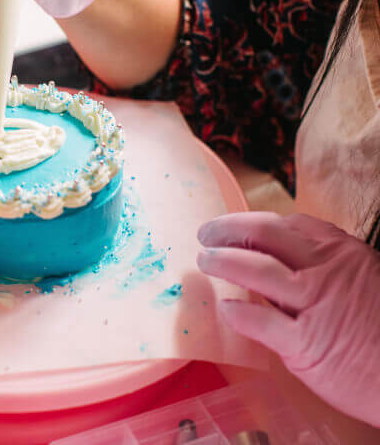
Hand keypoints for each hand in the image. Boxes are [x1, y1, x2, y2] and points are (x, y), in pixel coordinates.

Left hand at [197, 212, 379, 426]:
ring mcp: (315, 305)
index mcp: (342, 252)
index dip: (252, 223)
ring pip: (255, 269)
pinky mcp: (306, 345)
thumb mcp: (365, 282)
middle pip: (263, 235)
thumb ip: (326, 268)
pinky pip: (259, 321)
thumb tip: (281, 261)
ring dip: (222, 261)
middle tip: (205, 234)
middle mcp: (326, 271)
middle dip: (227, 230)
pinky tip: (226, 309)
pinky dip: (237, 313)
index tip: (233, 228)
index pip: (287, 224)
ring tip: (204, 261)